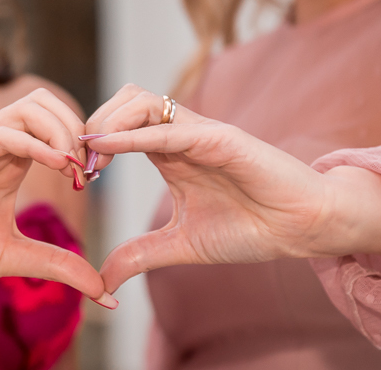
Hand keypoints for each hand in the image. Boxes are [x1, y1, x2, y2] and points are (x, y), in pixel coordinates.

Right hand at [0, 90, 115, 306]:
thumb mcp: (14, 257)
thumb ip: (57, 265)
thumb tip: (106, 292)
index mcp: (10, 162)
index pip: (55, 123)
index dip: (82, 143)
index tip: (92, 178)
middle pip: (46, 102)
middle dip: (76, 127)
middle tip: (85, 169)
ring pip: (27, 106)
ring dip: (60, 130)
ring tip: (71, 167)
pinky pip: (0, 133)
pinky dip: (34, 143)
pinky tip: (55, 167)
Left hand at [83, 85, 380, 293]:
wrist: (302, 228)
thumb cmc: (251, 228)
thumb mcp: (181, 245)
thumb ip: (141, 255)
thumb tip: (104, 281)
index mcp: (170, 150)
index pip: (119, 122)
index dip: (92, 141)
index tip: (78, 177)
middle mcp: (182, 132)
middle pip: (124, 99)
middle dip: (94, 123)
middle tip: (82, 165)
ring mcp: (201, 131)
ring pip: (142, 99)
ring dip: (108, 122)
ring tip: (94, 158)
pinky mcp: (222, 138)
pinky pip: (171, 127)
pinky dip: (135, 134)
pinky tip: (108, 148)